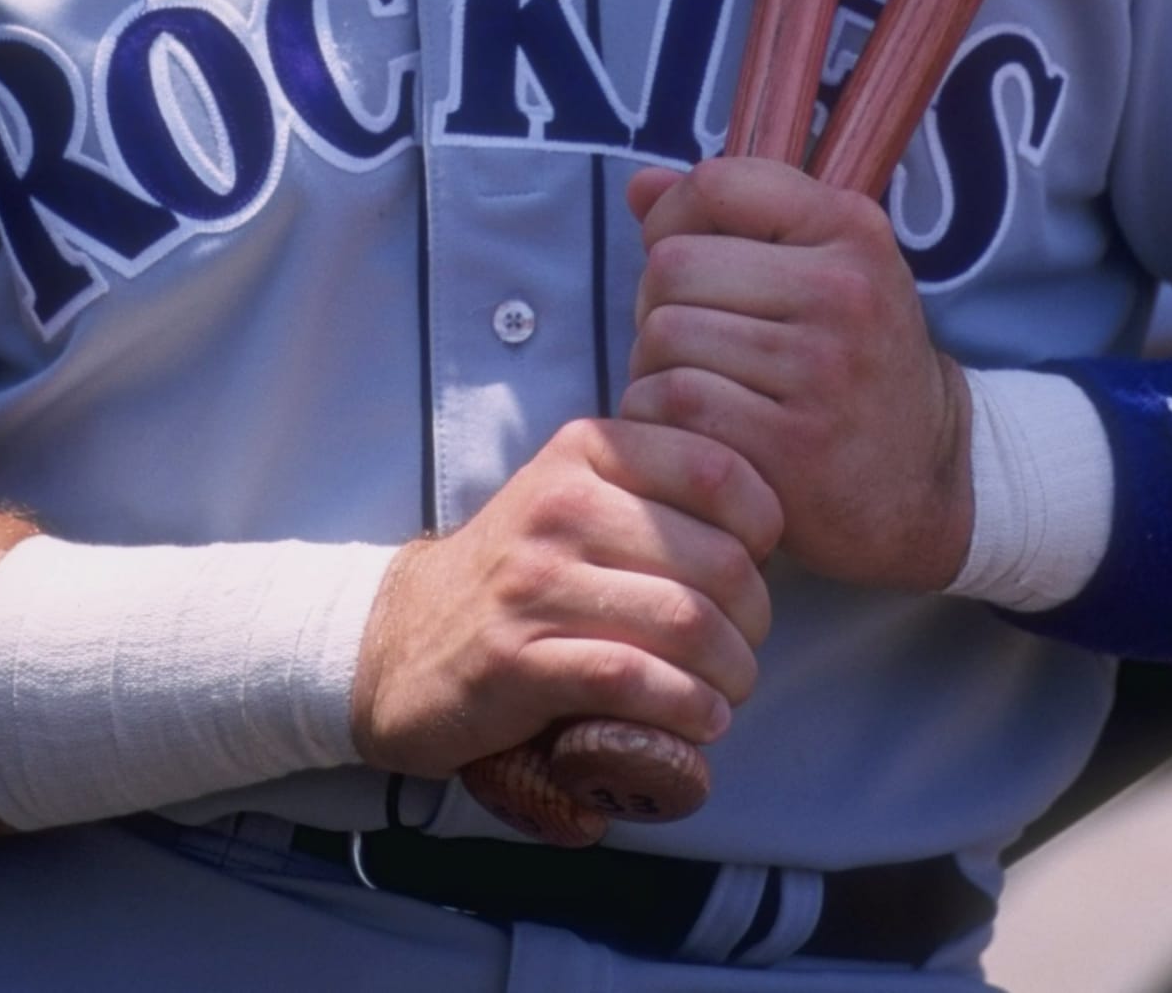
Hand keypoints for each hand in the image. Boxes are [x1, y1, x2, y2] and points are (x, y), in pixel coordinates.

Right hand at [350, 417, 780, 777]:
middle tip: (748, 646)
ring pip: (683, 621)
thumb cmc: (520, 573)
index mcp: (586, 451)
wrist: (400, 640)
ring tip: (728, 691)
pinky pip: (632, 679)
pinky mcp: (516, 660)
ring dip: (730, 672)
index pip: (716, 467)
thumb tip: (770, 517)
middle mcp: (560, 503)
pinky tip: (699, 720)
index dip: (765, 523)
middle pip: (714, 558)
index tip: (761, 564)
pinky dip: (685, 709)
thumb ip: (657, 487)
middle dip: (755, 617)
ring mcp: (534, 581)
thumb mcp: (579, 495)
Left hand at [622, 157, 972, 592]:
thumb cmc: (853, 362)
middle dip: (656, 303)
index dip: (671, 217)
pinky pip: (672, 404)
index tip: (680, 256)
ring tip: (694, 384)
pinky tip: (691, 428)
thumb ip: (735, 218)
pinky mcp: (791, 445)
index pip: (718, 184)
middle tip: (689, 341)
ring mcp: (819, 369)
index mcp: (852, 228)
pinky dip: (658, 417)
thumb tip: (641, 186)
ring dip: (653, 365)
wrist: (922, 482)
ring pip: (663, 335)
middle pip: (673, 265)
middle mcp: (842, 291)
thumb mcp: (824, 268)